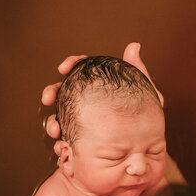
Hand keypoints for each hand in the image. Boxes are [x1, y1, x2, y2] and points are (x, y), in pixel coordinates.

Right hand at [41, 43, 163, 146]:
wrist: (145, 149)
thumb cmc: (146, 118)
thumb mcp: (145, 94)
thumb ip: (138, 71)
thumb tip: (134, 46)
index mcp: (98, 86)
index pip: (81, 69)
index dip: (70, 65)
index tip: (64, 67)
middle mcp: (86, 102)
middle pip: (63, 92)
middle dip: (51, 93)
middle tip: (48, 98)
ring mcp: (81, 121)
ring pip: (59, 118)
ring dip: (53, 122)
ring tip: (56, 130)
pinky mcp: (80, 140)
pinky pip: (66, 142)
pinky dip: (61, 144)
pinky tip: (63, 148)